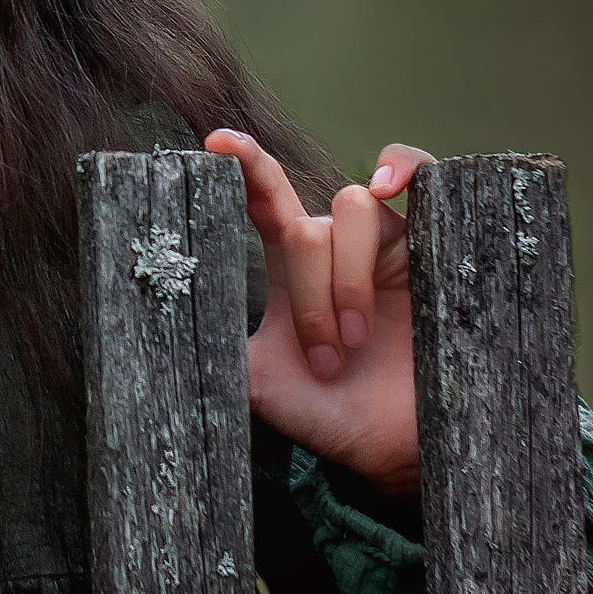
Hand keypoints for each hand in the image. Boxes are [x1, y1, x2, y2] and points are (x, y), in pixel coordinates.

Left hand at [204, 129, 433, 498]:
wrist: (403, 449)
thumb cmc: (333, 414)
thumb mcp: (258, 381)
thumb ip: (216, 341)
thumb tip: (159, 314)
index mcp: (290, 266)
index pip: (263, 198)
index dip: (243, 164)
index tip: (214, 144)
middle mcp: (336, 244)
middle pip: (306, 228)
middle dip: (312, 299)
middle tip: (327, 361)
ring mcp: (385, 242)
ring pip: (353, 211)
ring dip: (350, 283)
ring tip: (359, 343)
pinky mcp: (433, 245)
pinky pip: (421, 178)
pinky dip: (405, 169)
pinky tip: (391, 189)